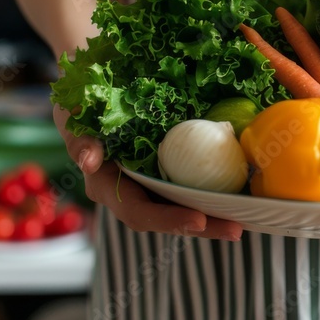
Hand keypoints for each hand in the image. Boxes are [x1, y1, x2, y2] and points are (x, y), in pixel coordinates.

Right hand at [55, 105, 243, 239]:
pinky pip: (193, 184)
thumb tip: (90, 161)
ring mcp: (153, 183)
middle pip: (170, 218)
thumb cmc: (81, 105)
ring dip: (216, 214)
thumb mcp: (73, 117)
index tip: (197, 219)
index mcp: (109, 186)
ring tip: (246, 217)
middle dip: (203, 226)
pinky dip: (216, 189)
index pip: (138, 212)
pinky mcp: (170, 169)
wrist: (95, 91)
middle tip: (236, 229)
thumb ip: (79, 140)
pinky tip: (242, 191)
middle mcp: (133, 191)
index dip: (167, 220)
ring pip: (185, 206)